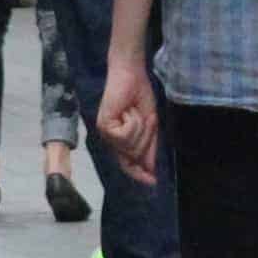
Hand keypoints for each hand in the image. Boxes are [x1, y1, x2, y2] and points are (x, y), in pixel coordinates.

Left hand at [96, 58, 160, 186]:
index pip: (127, 164)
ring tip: (134, 111)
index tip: (153, 182)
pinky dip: (132, 123)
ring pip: (130, 147)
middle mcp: (110, 139)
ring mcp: (105, 133)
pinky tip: (128, 110)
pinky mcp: (104, 125)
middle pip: (134, 156)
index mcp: (120, 140)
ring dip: (140, 128)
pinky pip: (125, 136)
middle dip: (146, 138)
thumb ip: (149, 147)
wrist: (132, 75)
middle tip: (146, 116)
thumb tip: (150, 169)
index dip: (139, 174)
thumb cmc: (139, 96)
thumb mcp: (149, 125)